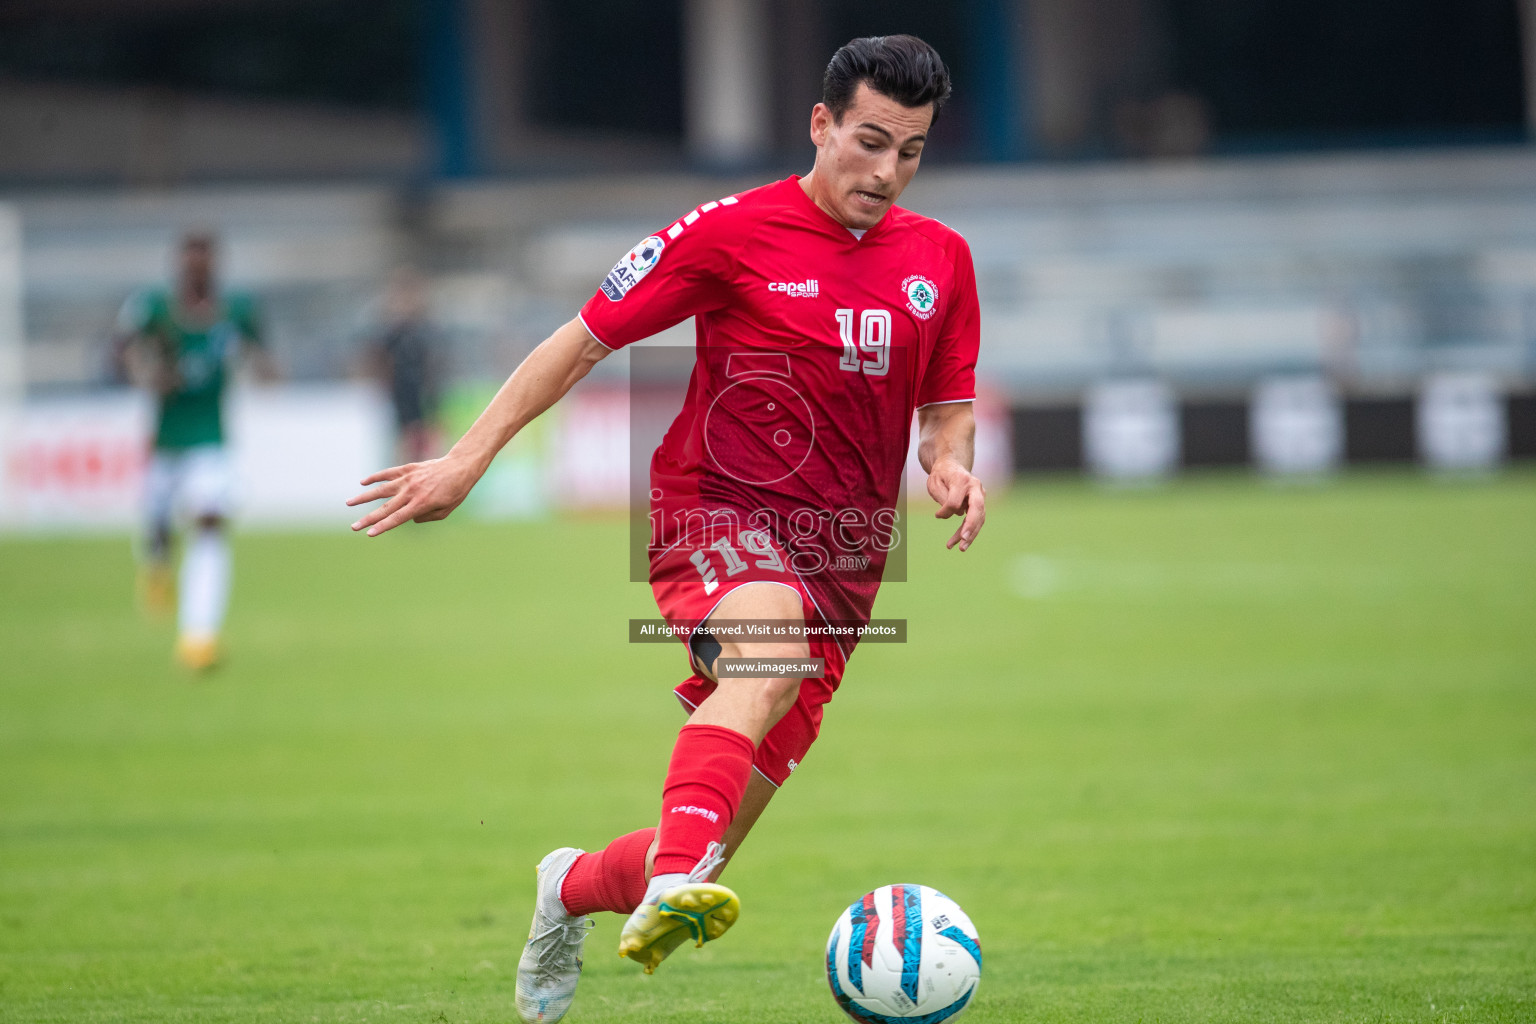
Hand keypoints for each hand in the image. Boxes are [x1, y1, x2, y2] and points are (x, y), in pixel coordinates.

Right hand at [346, 455, 482, 536]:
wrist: (460, 466)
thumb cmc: (456, 491)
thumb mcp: (445, 510)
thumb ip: (426, 517)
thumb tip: (409, 518)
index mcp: (421, 503)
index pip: (397, 518)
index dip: (382, 527)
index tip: (369, 534)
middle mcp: (411, 491)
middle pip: (385, 508)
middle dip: (368, 519)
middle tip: (353, 527)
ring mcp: (408, 479)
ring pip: (381, 489)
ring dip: (364, 497)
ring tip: (349, 503)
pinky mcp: (408, 469)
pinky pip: (388, 473)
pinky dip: (375, 477)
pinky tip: (363, 482)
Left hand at [926, 458, 985, 551]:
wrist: (952, 467)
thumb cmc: (941, 475)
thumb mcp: (934, 483)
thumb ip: (942, 497)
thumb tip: (950, 514)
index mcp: (962, 480)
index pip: (954, 501)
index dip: (945, 511)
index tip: (937, 515)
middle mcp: (975, 487)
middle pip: (977, 508)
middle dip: (970, 526)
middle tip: (963, 540)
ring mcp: (980, 495)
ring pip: (979, 518)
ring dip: (970, 535)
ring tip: (960, 548)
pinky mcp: (980, 504)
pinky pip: (977, 520)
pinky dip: (969, 532)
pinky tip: (961, 543)